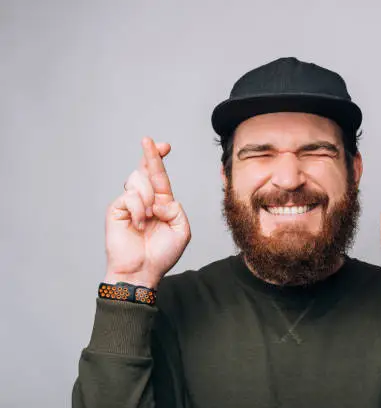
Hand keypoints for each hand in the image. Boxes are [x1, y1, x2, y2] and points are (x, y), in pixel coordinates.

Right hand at [104, 137, 190, 288]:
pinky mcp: (116, 209)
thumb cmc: (162, 254)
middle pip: (146, 170)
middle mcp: (145, 200)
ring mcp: (129, 204)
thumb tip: (159, 199)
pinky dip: (139, 210)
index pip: (160, 177)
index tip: (164, 145)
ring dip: (148, 197)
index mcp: (161, 203)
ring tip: (150, 217)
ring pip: (138, 180)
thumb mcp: (181, 230)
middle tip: (149, 142)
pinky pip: (130, 197)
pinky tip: (139, 224)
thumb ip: (176, 209)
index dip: (159, 159)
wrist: (142, 271)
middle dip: (151, 156)